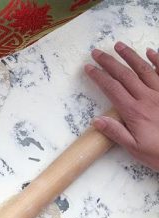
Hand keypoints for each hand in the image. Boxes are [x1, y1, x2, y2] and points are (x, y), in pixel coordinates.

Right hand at [85, 42, 158, 170]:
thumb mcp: (134, 148)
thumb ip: (116, 132)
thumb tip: (96, 120)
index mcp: (134, 112)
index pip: (112, 89)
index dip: (99, 77)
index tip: (89, 68)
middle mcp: (147, 98)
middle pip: (125, 75)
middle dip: (109, 62)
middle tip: (97, 52)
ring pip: (144, 69)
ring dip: (130, 56)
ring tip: (119, 46)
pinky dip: (157, 60)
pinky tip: (149, 52)